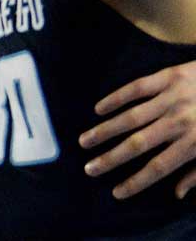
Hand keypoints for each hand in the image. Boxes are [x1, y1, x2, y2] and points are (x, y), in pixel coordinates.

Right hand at [81, 62, 195, 198]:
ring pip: (132, 116)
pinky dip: (116, 98)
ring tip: (84, 141)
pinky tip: (99, 109)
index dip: (137, 181)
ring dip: (105, 130)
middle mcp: (180, 121)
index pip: (159, 167)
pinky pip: (136, 87)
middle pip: (139, 144)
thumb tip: (176, 193)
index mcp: (195, 142)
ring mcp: (172, 97)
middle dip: (111, 158)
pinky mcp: (169, 76)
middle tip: (89, 168)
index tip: (116, 192)